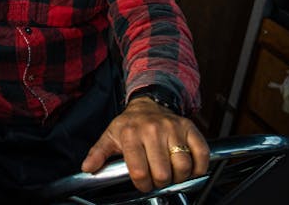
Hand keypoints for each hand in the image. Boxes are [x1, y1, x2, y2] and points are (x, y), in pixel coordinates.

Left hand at [80, 96, 208, 192]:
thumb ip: (98, 153)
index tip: (143, 184)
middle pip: (162, 173)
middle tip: (157, 179)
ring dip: (179, 177)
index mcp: (131, 134)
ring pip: (183, 166)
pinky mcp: (190, 128)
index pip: (139, 171)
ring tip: (171, 174)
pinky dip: (199, 167)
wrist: (149, 103)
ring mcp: (173, 128)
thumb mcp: (110, 136)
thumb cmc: (129, 124)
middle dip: (160, 182)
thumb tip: (87, 168)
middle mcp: (152, 130)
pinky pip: (201, 154)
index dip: (142, 184)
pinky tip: (189, 168)